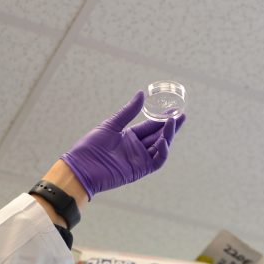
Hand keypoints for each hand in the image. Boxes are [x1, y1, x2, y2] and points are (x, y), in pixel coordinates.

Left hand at [60, 91, 185, 198]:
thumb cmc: (91, 146)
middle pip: (159, 136)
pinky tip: (163, 140)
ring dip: (168, 136)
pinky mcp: (139, 170)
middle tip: (181, 115)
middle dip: (171, 126)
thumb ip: (128, 112)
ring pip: (160, 148)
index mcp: (129, 136)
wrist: (81, 167)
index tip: (173, 110)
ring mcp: (139, 159)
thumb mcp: (111, 125)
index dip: (162, 119)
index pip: (150, 126)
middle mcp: (136, 148)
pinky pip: (156, 161)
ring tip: (173, 122)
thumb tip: (141, 94)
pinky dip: (163, 152)